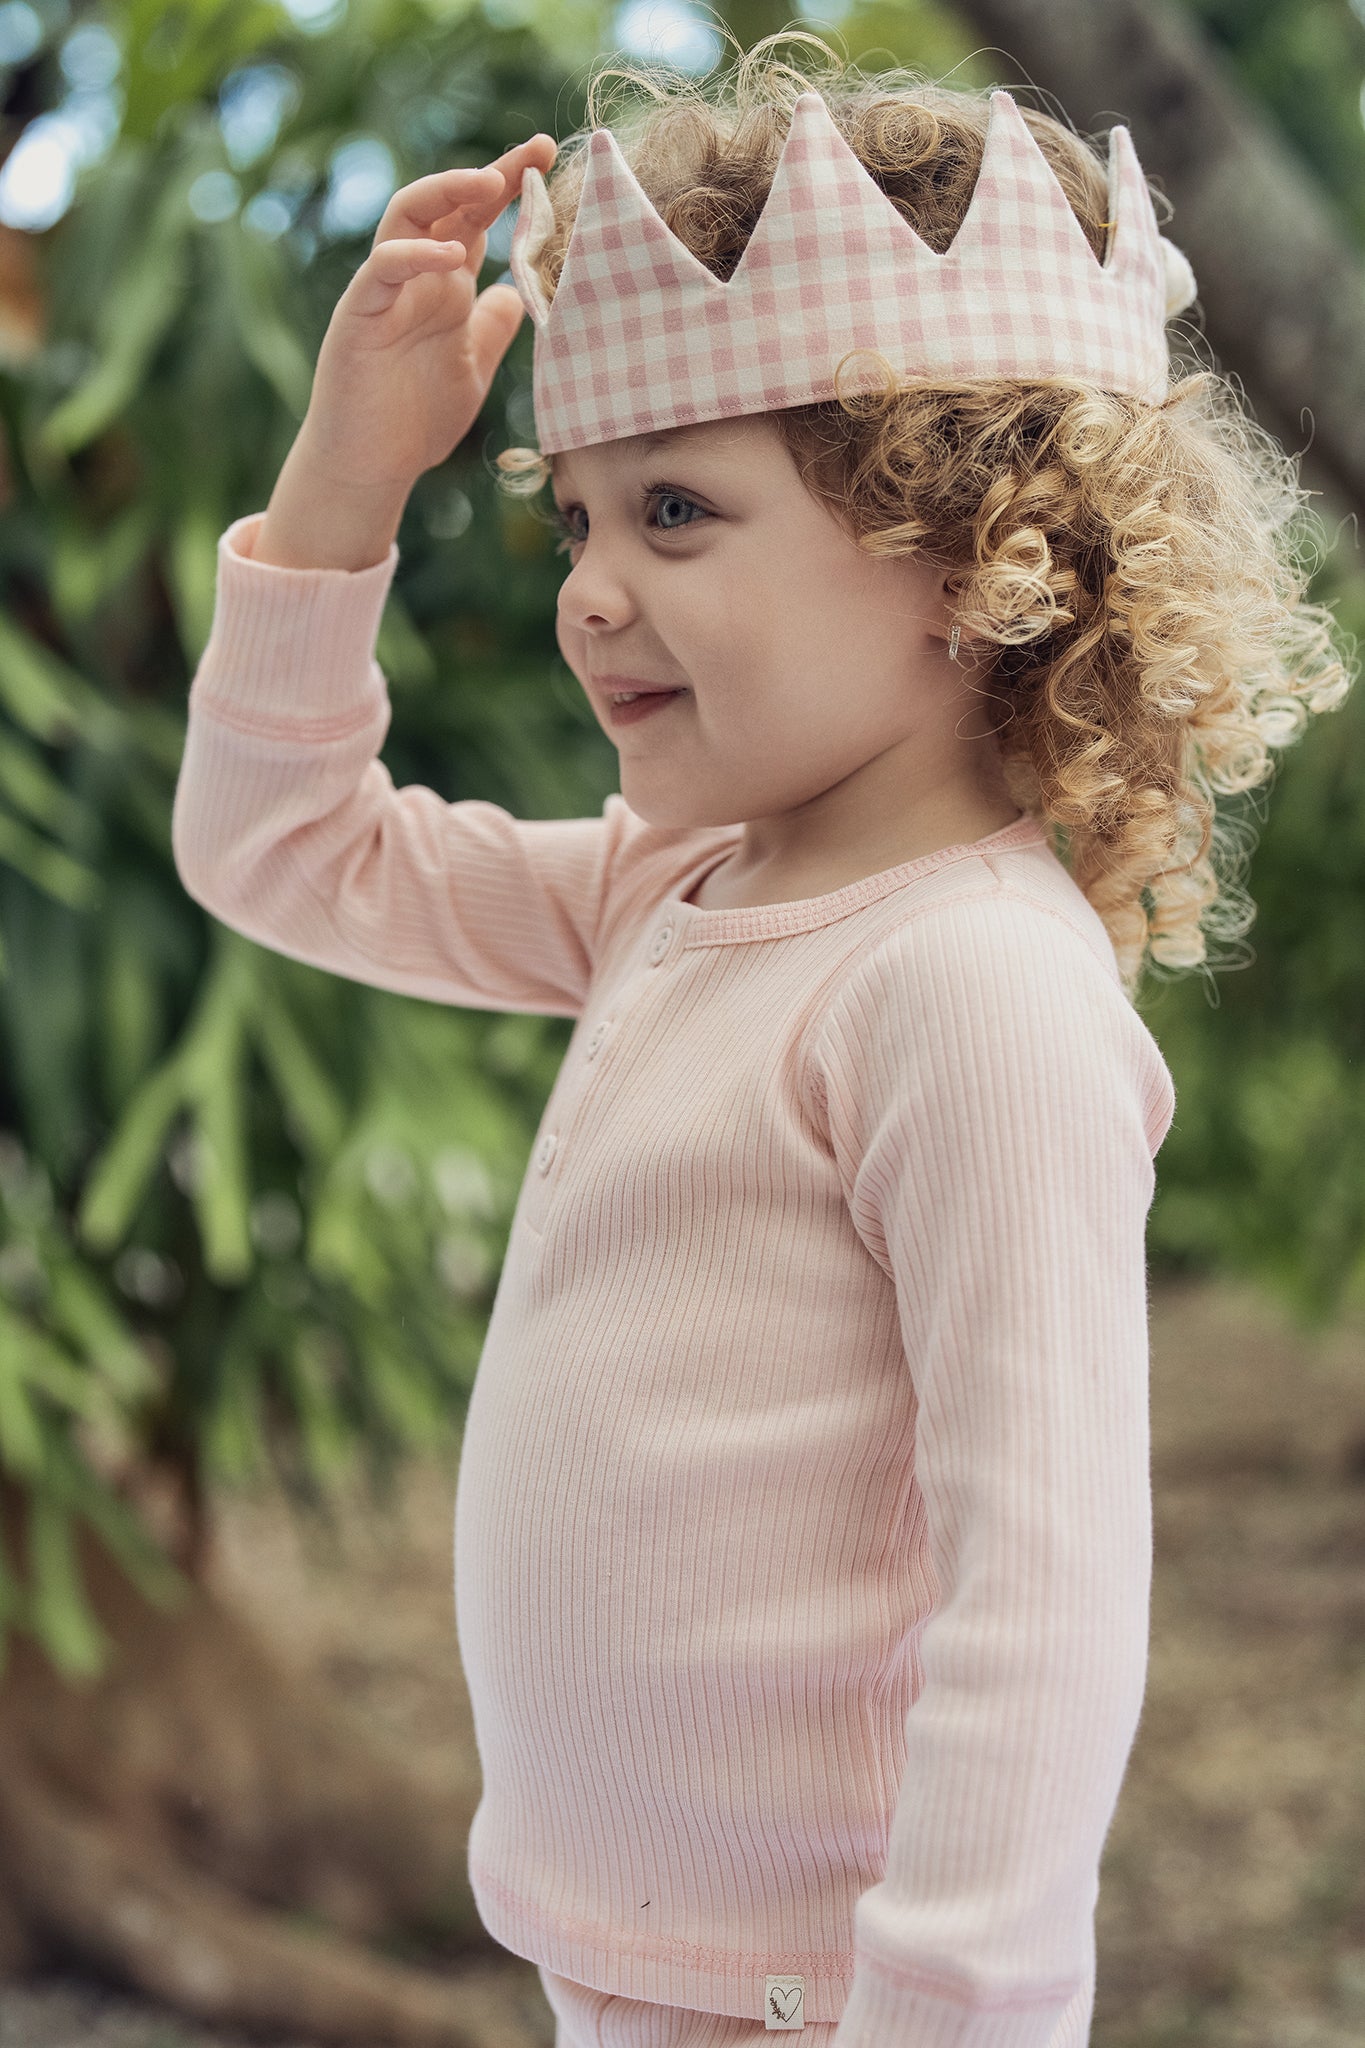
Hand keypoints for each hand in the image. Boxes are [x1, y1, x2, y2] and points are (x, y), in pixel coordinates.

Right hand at [299, 132, 556, 491]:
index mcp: (446, 285)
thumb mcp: (472, 367)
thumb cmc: (415, 419)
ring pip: (406, 218)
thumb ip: (492, 329)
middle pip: (447, 204)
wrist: (371, 466)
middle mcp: (417, 277)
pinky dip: (414, 257)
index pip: (478, 219)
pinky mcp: (360, 315)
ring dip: (446, 193)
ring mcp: (385, 291)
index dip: (510, 185)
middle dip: (490, 173)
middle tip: (536, 151)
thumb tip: (519, 294)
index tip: (550, 155)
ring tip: (489, 183)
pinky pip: (382, 270)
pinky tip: (450, 258)